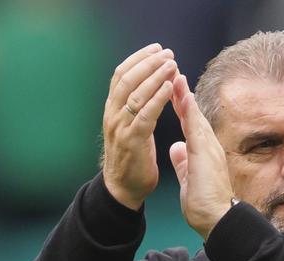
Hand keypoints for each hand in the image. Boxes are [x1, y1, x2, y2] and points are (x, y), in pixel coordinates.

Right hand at [101, 44, 178, 210]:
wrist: (123, 189)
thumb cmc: (131, 158)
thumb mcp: (131, 127)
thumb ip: (136, 109)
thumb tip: (148, 89)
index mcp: (112, 109)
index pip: (122, 74)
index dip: (139, 59)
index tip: (157, 49)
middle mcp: (112, 114)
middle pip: (127, 78)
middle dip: (148, 63)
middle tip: (168, 54)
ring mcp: (120, 127)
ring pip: (135, 93)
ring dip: (155, 77)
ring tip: (172, 66)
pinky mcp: (132, 141)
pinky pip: (145, 114)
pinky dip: (158, 99)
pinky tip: (170, 89)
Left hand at [169, 74, 234, 239]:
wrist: (218, 220)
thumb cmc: (205, 207)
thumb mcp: (188, 180)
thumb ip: (182, 163)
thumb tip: (175, 149)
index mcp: (202, 154)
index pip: (189, 125)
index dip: (180, 107)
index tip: (171, 90)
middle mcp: (208, 147)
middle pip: (193, 115)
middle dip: (182, 93)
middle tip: (172, 71)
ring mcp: (209, 149)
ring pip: (195, 116)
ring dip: (184, 95)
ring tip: (175, 74)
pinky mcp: (205, 155)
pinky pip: (196, 128)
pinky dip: (189, 111)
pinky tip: (183, 95)